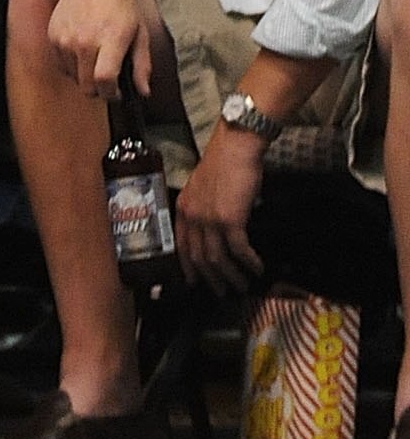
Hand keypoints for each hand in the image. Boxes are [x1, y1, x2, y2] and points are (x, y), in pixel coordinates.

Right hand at [47, 0, 145, 98]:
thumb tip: (143, 91)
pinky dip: (71, 65)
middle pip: (87, 86)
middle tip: (106, 79)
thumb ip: (142, 63)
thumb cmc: (117, 1)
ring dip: (84, 76)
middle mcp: (85, 40)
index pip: (104, 79)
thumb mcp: (139, 30)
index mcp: (111, 38)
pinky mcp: (53, 36)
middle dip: (99, 90)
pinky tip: (82, 50)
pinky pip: (62, 65)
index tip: (116, 92)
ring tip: (94, 58)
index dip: (111, 93)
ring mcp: (66, 39)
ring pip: (74, 78)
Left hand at [174, 126, 265, 290]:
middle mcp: (193, 216)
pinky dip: (249, 262)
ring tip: (243, 285)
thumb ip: (203, 209)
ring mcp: (210, 219)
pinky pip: (239, 250)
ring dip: (232, 276)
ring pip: (218, 259)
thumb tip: (213, 231)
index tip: (194, 282)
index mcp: (184, 207)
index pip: (181, 245)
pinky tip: (257, 268)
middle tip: (223, 292)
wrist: (235, 146)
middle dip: (211, 279)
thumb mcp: (203, 187)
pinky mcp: (230, 220)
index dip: (188, 267)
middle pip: (199, 258)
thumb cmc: (223, 163)